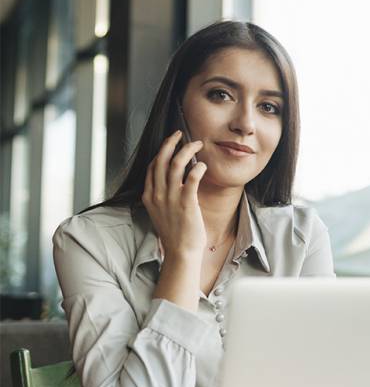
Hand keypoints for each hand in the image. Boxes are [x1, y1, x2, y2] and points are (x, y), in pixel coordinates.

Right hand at [142, 130, 207, 258]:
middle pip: (160, 160)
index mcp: (149, 197)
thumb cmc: (176, 233)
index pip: (152, 167)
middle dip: (170, 143)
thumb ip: (163, 196)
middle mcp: (158, 195)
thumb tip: (172, 181)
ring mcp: (171, 199)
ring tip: (197, 144)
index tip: (171, 143)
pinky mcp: (186, 204)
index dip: (161, 152)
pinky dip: (198, 167)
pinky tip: (203, 165)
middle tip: (180, 134)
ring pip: (175, 164)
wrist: (181, 252)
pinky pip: (191, 178)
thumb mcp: (161, 212)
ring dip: (187, 150)